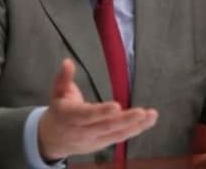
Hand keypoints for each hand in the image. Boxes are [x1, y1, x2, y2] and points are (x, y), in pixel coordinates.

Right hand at [38, 58, 157, 160]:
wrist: (53, 140)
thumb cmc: (59, 112)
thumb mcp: (56, 92)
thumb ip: (63, 77)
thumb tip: (67, 62)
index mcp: (70, 117)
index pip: (87, 115)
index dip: (102, 112)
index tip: (117, 106)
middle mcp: (83, 131)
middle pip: (106, 127)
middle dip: (126, 120)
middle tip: (142, 112)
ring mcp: (94, 140)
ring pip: (116, 134)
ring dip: (136, 126)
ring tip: (151, 116)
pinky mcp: (102, 143)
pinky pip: (120, 137)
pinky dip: (135, 130)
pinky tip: (147, 121)